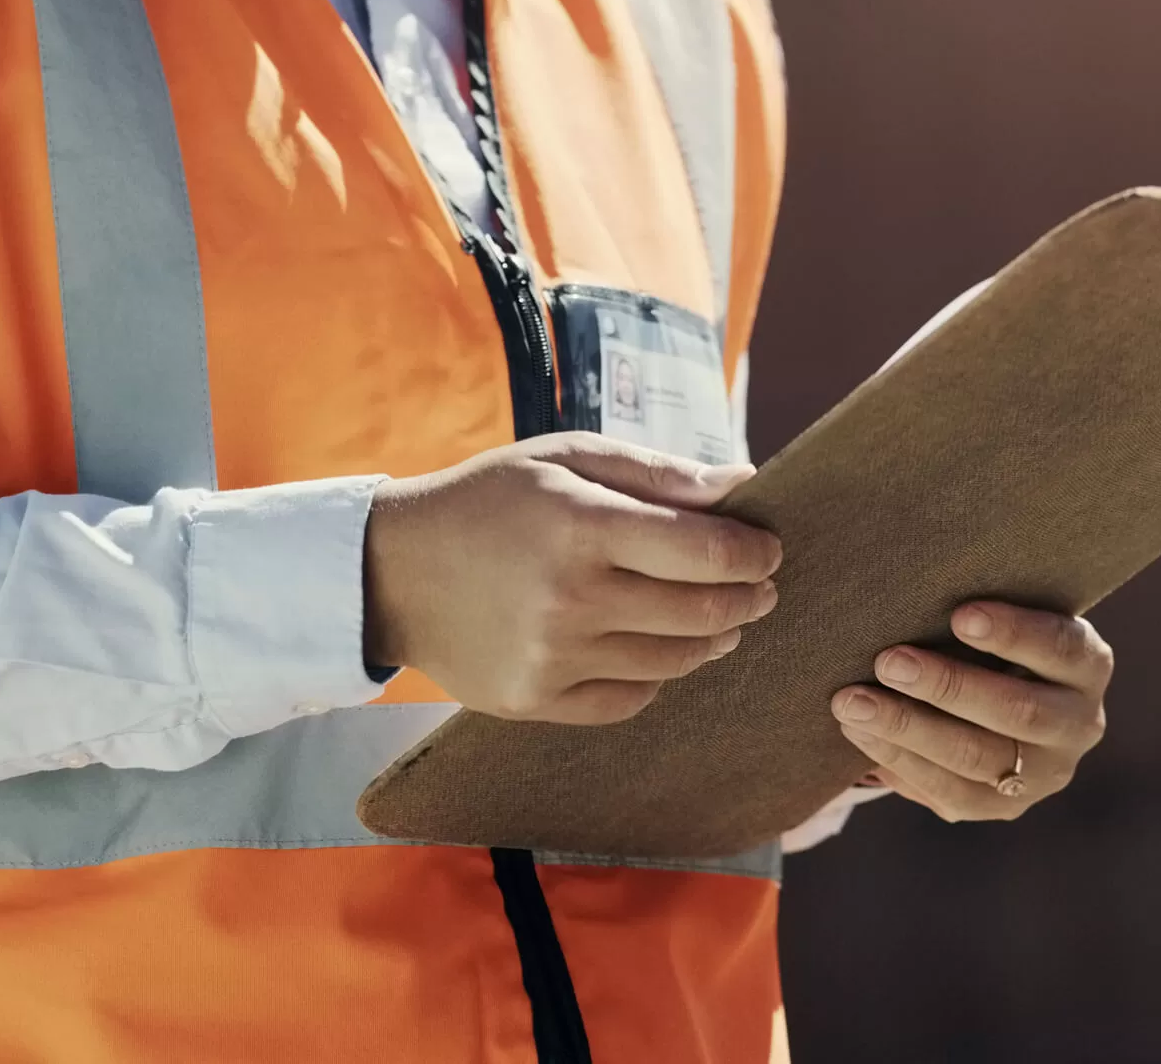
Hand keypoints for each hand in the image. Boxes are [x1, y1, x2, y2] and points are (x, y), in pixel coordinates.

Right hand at [365, 434, 781, 724]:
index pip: (706, 551)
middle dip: (748, 598)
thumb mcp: (564, 458)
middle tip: (762, 587)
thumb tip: (741, 483)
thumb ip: (655, 473)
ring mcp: (553, 658)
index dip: (754, 553)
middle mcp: (571, 598)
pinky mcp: (536, 702)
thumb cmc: (487, 500)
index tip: (769, 549)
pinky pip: (629, 700)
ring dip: (712, 639)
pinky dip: (657, 677)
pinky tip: (659, 649)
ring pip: (673, 662)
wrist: (391, 571)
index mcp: (582, 526)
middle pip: (702, 613)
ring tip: (721, 619)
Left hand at [830, 603, 1111, 821]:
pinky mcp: (1004, 806)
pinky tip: (859, 736)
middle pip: (1017, 711)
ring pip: (976, 758)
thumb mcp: (1004, 615)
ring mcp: (1046, 773)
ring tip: (852, 703)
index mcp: (1088, 665)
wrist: (999, 702)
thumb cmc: (990, 639)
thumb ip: (977, 609)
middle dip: (947, 686)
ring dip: (908, 729)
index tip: (960, 616)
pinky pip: (950, 793)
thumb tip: (910, 588)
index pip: (1060, 647)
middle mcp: (1080, 724)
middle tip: (887, 661)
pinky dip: (900, 761)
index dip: (1014, 634)